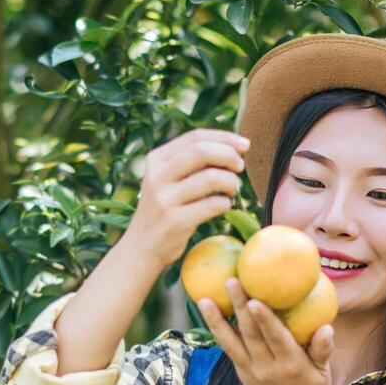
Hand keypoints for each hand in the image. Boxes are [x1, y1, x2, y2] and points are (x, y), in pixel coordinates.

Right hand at [121, 128, 248, 269]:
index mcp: (156, 160)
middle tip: (239, 167)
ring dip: (231, 182)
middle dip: (229, 155)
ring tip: (231, 190)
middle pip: (202, 151)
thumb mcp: (167, 180)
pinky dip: (225, 204)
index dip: (225, 137)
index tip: (244, 145)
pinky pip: (213, 205)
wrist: (141, 247)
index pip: (195, 137)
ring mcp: (164, 199)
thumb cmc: (164, 209)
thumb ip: (190, 162)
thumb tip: (234, 147)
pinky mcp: (175, 222)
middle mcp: (157, 176)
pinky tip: (223, 206)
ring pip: (211, 177)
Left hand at [196, 278, 335, 384]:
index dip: (264, 320)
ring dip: (216, 320)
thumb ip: (323, 349)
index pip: (275, 338)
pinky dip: (218, 331)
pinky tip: (208, 313)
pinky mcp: (240, 373)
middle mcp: (266, 369)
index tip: (255, 300)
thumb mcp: (324, 372)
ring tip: (204, 299)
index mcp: (291, 365)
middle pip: (249, 334)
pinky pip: (228, 349)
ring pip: (230, 342)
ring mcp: (250, 372)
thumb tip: (327, 327)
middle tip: (231, 281)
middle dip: (239, 307)